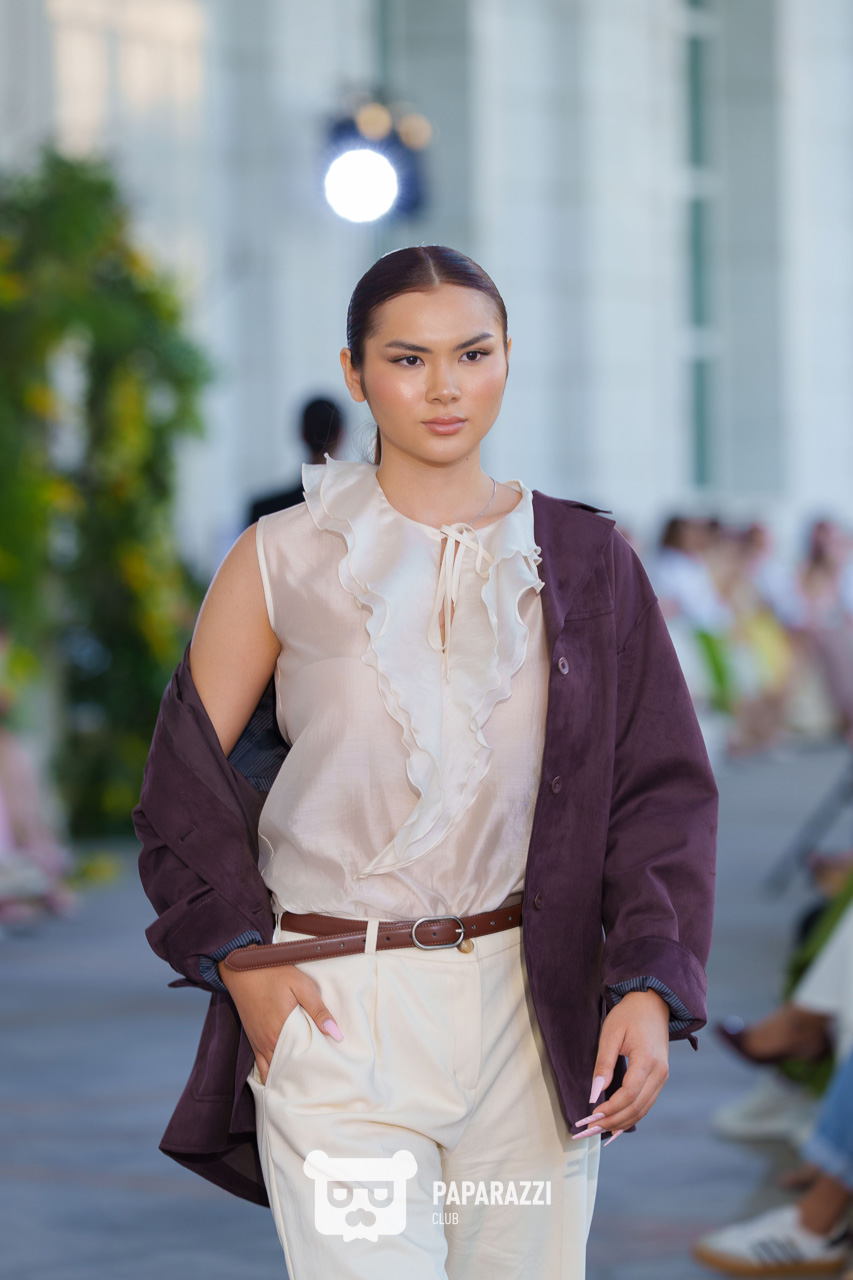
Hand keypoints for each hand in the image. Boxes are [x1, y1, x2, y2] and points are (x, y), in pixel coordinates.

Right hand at [218, 962, 343, 1084]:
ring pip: (274, 1071)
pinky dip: (272, 1073)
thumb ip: (318, 1010)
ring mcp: (258, 1043)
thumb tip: (336, 1033)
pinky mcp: (253, 1040)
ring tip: (304, 1078)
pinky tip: (283, 1075)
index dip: (316, 1065)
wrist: (242, 968)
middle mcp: (268, 1042)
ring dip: (288, 1075)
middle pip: (289, 1068)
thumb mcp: (301, 985)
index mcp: (282, 1031)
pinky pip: (261, 1067)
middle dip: (304, 1073)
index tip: (329, 1067)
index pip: (303, 1059)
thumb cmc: (273, 974)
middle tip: (320, 1075)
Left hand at [575, 989, 670, 1142]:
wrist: (652, 1003)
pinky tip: (616, 1127)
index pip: (629, 1094)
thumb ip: (603, 1064)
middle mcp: (660, 1073)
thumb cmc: (629, 1015)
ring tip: (598, 1132)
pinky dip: (631, 1117)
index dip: (610, 1109)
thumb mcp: (610, 1034)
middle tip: (589, 1130)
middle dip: (612, 1122)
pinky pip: (646, 1104)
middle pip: (636, 1107)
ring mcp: (662, 1077)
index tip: (591, 1116)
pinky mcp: (660, 1079)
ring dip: (621, 1123)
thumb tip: (594, 1094)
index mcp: (648, 1060)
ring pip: (642, 1110)